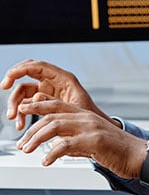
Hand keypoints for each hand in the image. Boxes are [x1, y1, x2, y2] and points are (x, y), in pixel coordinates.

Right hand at [1, 59, 119, 130]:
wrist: (92, 128)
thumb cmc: (87, 115)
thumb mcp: (72, 107)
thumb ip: (52, 102)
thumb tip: (34, 100)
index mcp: (63, 78)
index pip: (37, 66)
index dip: (20, 69)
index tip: (8, 78)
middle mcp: (53, 82)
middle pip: (27, 75)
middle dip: (13, 81)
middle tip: (3, 87)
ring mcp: (47, 92)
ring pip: (24, 92)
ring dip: (15, 104)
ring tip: (13, 118)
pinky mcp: (43, 103)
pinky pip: (27, 105)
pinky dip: (21, 114)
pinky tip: (21, 125)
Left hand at [16, 97, 146, 178]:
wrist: (138, 155)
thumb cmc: (118, 150)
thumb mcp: (93, 141)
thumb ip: (75, 140)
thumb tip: (57, 145)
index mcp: (86, 115)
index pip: (58, 105)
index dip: (38, 105)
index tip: (23, 108)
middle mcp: (87, 118)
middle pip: (52, 115)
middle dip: (32, 127)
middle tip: (21, 142)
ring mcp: (91, 128)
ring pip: (55, 126)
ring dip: (37, 138)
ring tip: (27, 150)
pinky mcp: (94, 141)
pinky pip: (66, 145)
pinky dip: (52, 153)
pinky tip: (46, 162)